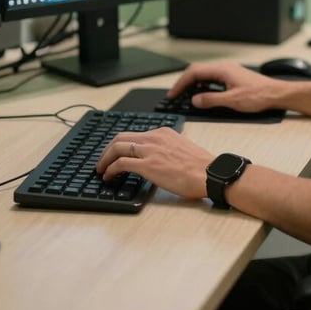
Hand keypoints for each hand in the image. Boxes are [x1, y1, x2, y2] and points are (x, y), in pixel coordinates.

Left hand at [95, 127, 212, 199]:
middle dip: (107, 149)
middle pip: (121, 137)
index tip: (115, 153)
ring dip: (104, 158)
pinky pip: (121, 163)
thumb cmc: (201, 167)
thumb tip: (157, 159)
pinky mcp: (148, 165)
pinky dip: (110, 169)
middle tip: (102, 161)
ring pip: (117, 147)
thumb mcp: (182, 148)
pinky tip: (108, 177)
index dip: (120, 144)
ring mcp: (150, 150)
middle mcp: (155, 137)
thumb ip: (167, 149)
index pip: (134, 134)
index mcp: (163, 132)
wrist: (210, 174)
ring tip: (101, 169)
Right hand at [167, 61, 281, 112]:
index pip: (194, 72)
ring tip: (184, 95)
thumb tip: (195, 100)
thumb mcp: (232, 101)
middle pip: (197, 71)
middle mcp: (224, 67)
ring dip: (193, 83)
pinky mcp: (232, 77)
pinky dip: (202, 85)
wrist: (276, 94)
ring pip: (204, 74)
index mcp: (222, 70)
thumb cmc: (259, 95)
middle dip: (184, 83)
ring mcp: (228, 71)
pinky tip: (202, 94)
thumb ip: (211, 100)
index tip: (173, 94)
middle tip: (174, 95)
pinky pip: (212, 78)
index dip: (180, 83)